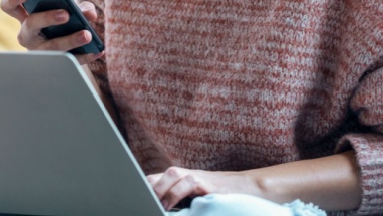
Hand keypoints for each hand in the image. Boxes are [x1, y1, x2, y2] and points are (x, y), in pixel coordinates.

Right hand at [0, 0, 102, 64]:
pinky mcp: (54, 66)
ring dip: (70, 40)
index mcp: (26, 16)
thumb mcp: (69, 11)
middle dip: (47, 18)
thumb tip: (88, 14)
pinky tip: (97, 51)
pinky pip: (70, 60)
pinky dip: (85, 55)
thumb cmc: (63, 24)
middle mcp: (28, 35)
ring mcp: (39, 52)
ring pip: (51, 47)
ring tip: (87, 34)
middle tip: (65, 14)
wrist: (67, 50)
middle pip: (31, 24)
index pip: (9, 6)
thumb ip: (79, 7)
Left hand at [147, 167, 262, 210]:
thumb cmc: (219, 196)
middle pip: (163, 173)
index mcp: (182, 179)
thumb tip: (161, 208)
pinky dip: (178, 192)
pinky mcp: (208, 183)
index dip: (145, 186)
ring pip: (174, 174)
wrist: (246, 187)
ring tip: (156, 204)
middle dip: (150, 186)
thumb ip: (179, 200)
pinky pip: (190, 182)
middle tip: (141, 200)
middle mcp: (188, 174)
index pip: (157, 178)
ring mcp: (198, 176)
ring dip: (162, 188)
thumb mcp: (195, 197)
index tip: (135, 197)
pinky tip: (172, 204)